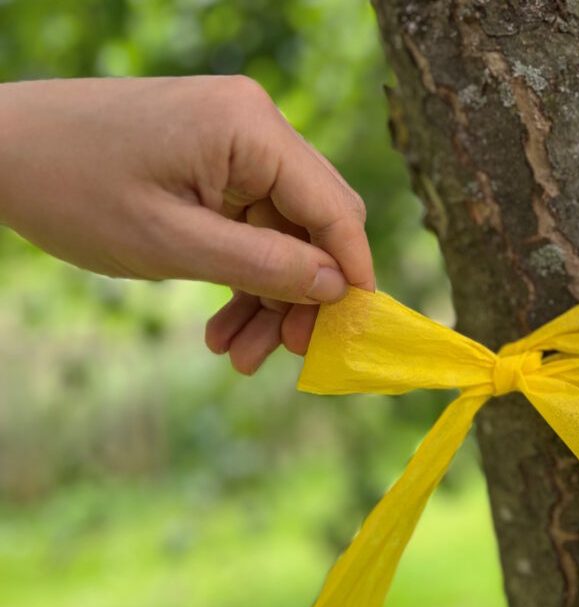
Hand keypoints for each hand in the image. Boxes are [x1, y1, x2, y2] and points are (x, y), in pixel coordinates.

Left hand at [0, 76, 372, 373]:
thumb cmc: (73, 190)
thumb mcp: (172, 242)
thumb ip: (265, 266)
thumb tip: (338, 289)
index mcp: (251, 129)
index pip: (333, 207)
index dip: (352, 273)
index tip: (354, 332)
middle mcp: (255, 127)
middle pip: (314, 222)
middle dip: (303, 293)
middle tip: (285, 355)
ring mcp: (234, 145)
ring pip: (283, 234)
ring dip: (268, 296)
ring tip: (236, 355)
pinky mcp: (213, 164)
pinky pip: (250, 227)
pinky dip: (242, 275)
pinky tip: (221, 325)